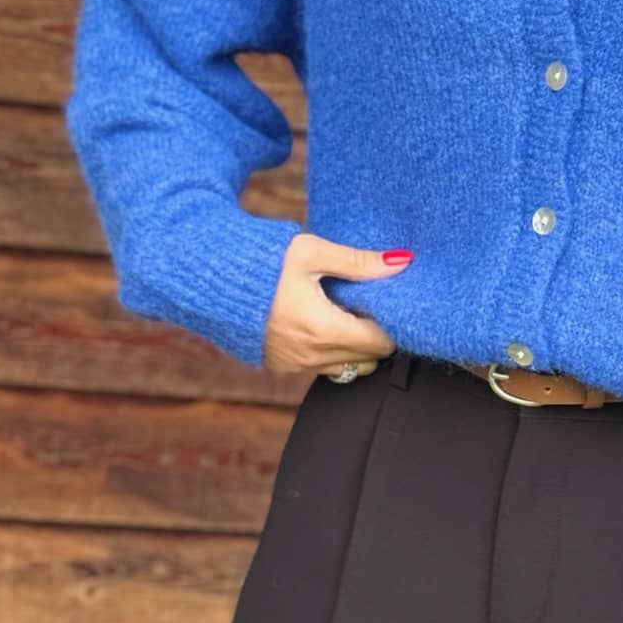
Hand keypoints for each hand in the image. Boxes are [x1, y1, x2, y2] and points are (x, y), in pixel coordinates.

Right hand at [262, 233, 411, 378]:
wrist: (221, 283)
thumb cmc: (266, 264)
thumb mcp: (311, 252)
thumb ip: (359, 261)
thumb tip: (401, 262)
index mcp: (323, 329)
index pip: (380, 343)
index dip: (390, 325)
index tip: (384, 306)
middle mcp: (313, 356)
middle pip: (370, 359)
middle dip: (376, 337)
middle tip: (366, 309)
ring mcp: (299, 366)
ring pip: (351, 370)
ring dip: (357, 349)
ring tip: (346, 319)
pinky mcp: (286, 369)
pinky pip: (326, 370)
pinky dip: (334, 354)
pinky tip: (325, 328)